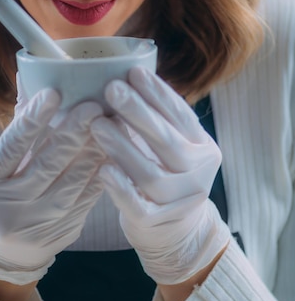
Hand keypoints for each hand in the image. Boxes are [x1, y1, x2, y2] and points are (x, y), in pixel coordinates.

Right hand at [0, 88, 103, 283]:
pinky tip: (114, 152)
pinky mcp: (63, 233)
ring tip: (110, 123)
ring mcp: (37, 225)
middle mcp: (9, 208)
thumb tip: (30, 80)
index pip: (9, 149)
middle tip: (93, 104)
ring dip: (94, 152)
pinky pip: (87, 200)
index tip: (53, 93)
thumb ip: (17, 127)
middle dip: (72, 133)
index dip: (31, 121)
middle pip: (45, 166)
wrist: (1, 256)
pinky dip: (101, 173)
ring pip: (72, 184)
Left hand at [91, 67, 229, 284]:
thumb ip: (156, 118)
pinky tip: (103, 169)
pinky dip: (121, 188)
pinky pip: (140, 206)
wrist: (176, 229)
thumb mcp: (170, 144)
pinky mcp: (160, 222)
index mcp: (203, 146)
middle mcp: (199, 173)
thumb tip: (125, 76)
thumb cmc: (164, 172)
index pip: (181, 115)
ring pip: (152, 174)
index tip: (133, 71)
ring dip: (123, 147)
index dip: (157, 93)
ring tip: (98, 125)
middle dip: (138, 112)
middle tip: (112, 89)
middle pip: (167, 141)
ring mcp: (182, 200)